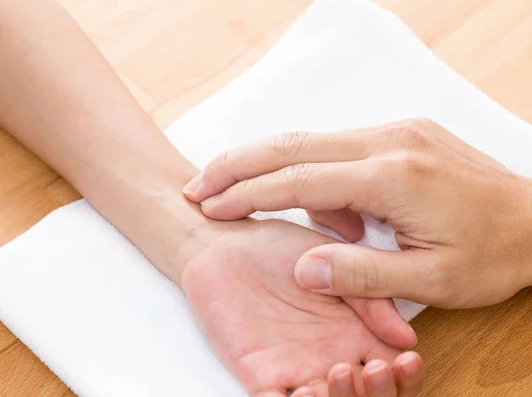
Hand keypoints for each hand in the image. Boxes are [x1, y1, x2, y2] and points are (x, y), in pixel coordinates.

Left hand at [182, 219, 422, 395]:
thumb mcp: (332, 263)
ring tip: (337, 375)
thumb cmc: (276, 249)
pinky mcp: (261, 376)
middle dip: (379, 393)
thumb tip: (407, 337)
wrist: (222, 247)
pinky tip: (306, 392)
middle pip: (368, 395)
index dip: (405, 375)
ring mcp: (297, 369)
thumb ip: (367, 296)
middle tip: (373, 370)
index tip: (405, 360)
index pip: (392, 368)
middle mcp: (330, 357)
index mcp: (353, 333)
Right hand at [183, 118, 531, 307]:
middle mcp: (389, 142)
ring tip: (275, 209)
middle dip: (239, 164)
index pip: (299, 180)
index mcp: (392, 178)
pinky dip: (313, 173)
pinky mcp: (400, 134)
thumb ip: (359, 274)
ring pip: (312, 142)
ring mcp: (395, 132)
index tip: (210, 205)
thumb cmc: (492, 254)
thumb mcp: (430, 281)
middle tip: (199, 184)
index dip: (248, 194)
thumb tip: (300, 269)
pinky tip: (328, 208)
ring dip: (276, 171)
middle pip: (293, 144)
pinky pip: (338, 148)